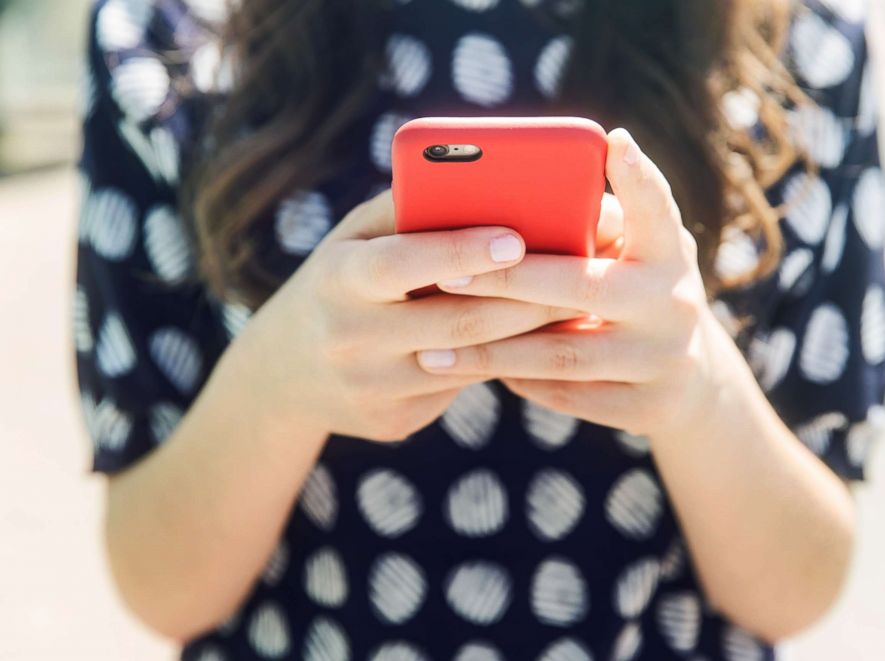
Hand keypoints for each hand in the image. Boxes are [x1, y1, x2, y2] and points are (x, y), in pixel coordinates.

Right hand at [232, 190, 581, 442]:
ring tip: (574, 307)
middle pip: (455, 322)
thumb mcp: (356, 240)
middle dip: (525, 300)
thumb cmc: (341, 282)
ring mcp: (369, 389)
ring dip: (525, 335)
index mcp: (338, 280)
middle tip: (581, 276)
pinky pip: (458, 389)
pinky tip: (533, 345)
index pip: (401, 264)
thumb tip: (490, 181)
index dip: (459, 251)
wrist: (284, 374)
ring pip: (468, 362)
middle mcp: (348, 338)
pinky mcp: (391, 423)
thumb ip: (410, 211)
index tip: (517, 238)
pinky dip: (499, 363)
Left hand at [417, 128, 727, 439]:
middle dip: (507, 281)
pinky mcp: (649, 408)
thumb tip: (502, 201)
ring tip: (432, 348)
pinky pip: (566, 396)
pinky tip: (474, 371)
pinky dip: (518, 381)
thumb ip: (593, 227)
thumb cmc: (635, 293)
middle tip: (446, 275)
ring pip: (562, 355)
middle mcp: (675, 303)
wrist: (690, 381)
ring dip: (493, 350)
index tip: (612, 140)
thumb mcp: (634, 255)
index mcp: (670, 252)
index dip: (638, 176)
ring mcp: (665, 360)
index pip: (657, 208)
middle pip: (580, 288)